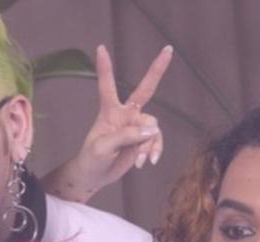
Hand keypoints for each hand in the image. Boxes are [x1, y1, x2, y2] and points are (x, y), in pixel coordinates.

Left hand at [43, 45, 172, 202]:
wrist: (95, 176)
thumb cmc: (92, 159)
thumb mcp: (103, 148)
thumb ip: (125, 136)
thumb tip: (151, 129)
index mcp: (109, 112)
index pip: (107, 86)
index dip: (105, 68)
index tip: (100, 48)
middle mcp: (125, 114)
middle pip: (144, 89)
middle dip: (156, 70)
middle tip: (168, 50)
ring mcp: (135, 126)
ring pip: (153, 126)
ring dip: (150, 144)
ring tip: (142, 160)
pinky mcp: (143, 140)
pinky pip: (156, 139)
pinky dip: (155, 150)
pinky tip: (148, 162)